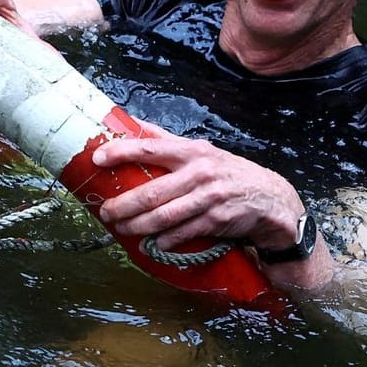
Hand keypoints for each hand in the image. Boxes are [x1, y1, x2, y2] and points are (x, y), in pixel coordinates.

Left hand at [92, 122, 335, 288]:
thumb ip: (166, 140)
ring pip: (163, 217)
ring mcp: (208, 198)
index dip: (121, 152)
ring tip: (120, 228)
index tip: (97, 159)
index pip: (149, 148)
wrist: (270, 199)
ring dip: (137, 226)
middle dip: (123, 205)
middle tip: (105, 211)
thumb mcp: (201, 151)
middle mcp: (199, 172)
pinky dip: (164, 240)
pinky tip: (152, 243)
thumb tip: (132, 124)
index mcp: (191, 151)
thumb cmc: (226, 173)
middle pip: (151, 192)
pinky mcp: (216, 220)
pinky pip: (182, 234)